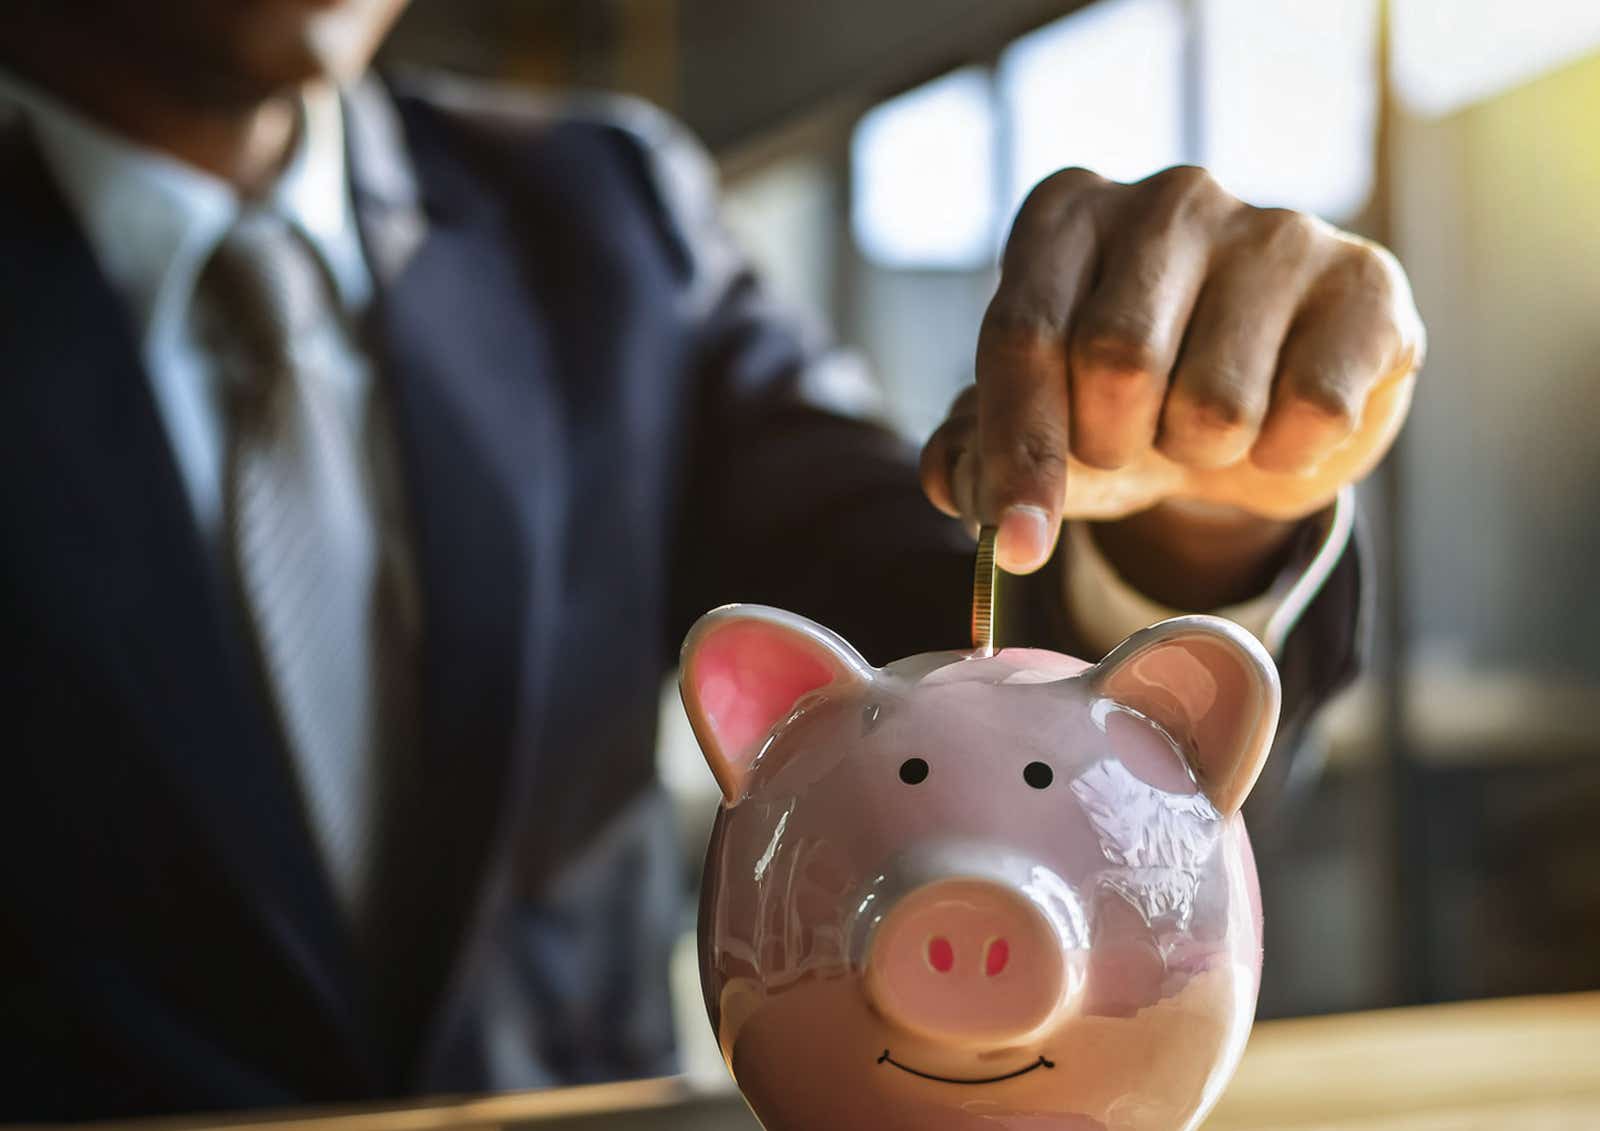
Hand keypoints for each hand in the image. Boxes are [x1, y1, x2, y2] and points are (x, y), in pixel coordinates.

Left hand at [921, 165, 1423, 587]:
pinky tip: (1284, 422)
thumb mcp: (1046, 427)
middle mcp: (1168, 197)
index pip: (1023, 332)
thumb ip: (978, 454)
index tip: (1021, 539)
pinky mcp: (1366, 282)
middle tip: (1134, 440)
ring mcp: (1276, 228)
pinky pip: (1312, 412)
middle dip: (1115, 443)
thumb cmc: (1134, 406)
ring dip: (1202, 453)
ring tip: (1209, 424)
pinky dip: (1287, 454)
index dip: (1020, 450)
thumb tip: (955, 483)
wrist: (1265, 412)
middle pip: (1117, 360)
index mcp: (1065, 216)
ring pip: (1216, 401)